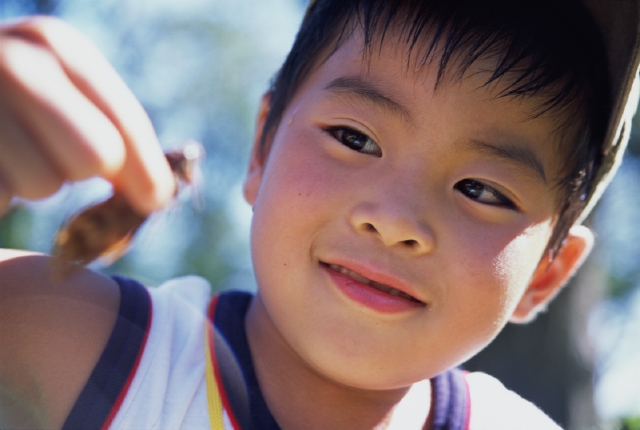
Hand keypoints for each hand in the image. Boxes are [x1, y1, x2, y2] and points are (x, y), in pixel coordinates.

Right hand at [0, 16, 174, 215]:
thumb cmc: (7, 102)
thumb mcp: (58, 93)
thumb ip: (112, 132)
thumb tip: (158, 195)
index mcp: (56, 46)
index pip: (126, 124)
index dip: (147, 170)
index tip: (155, 200)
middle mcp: (17, 63)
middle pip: (97, 156)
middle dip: (81, 172)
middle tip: (53, 159)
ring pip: (45, 183)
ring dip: (30, 182)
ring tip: (4, 153)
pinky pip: (1, 194)